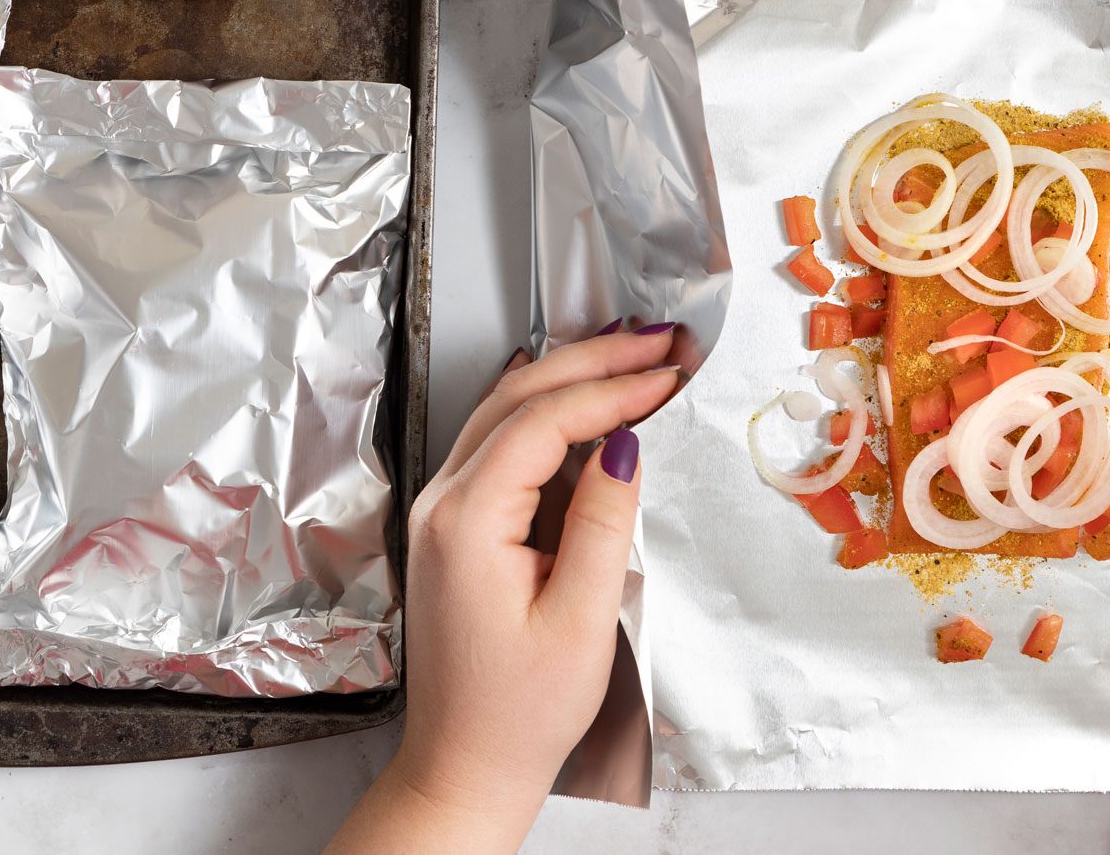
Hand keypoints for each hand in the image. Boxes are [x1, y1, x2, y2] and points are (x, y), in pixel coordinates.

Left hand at [328, 325, 678, 853]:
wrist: (464, 766)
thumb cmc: (517, 713)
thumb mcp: (580, 620)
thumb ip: (603, 525)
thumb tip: (624, 446)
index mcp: (465, 521)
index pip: (542, 422)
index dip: (611, 391)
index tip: (668, 374)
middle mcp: (442, 504)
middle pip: (516, 399)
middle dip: (591, 362)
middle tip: (658, 342)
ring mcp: (443, 512)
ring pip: (503, 413)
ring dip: (568, 378)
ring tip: (632, 355)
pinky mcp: (457, 526)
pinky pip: (499, 446)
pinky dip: (547, 413)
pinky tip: (582, 401)